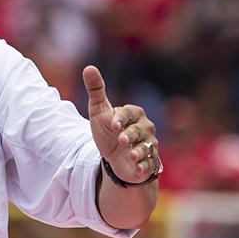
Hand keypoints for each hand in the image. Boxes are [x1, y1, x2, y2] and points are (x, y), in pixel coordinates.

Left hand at [84, 65, 158, 181]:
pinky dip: (144, 167)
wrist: (113, 155)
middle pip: (141, 131)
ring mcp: (149, 146)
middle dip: (131, 135)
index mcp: (134, 114)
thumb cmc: (108, 130)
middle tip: (121, 140)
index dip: (122, 118)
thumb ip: (96, 90)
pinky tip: (138, 169)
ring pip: (148, 147)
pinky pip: (150, 164)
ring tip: (132, 156)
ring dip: (140, 152)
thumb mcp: (99, 111)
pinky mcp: (149, 162)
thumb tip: (89, 68)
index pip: (130, 113)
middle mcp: (145, 129)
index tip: (113, 125)